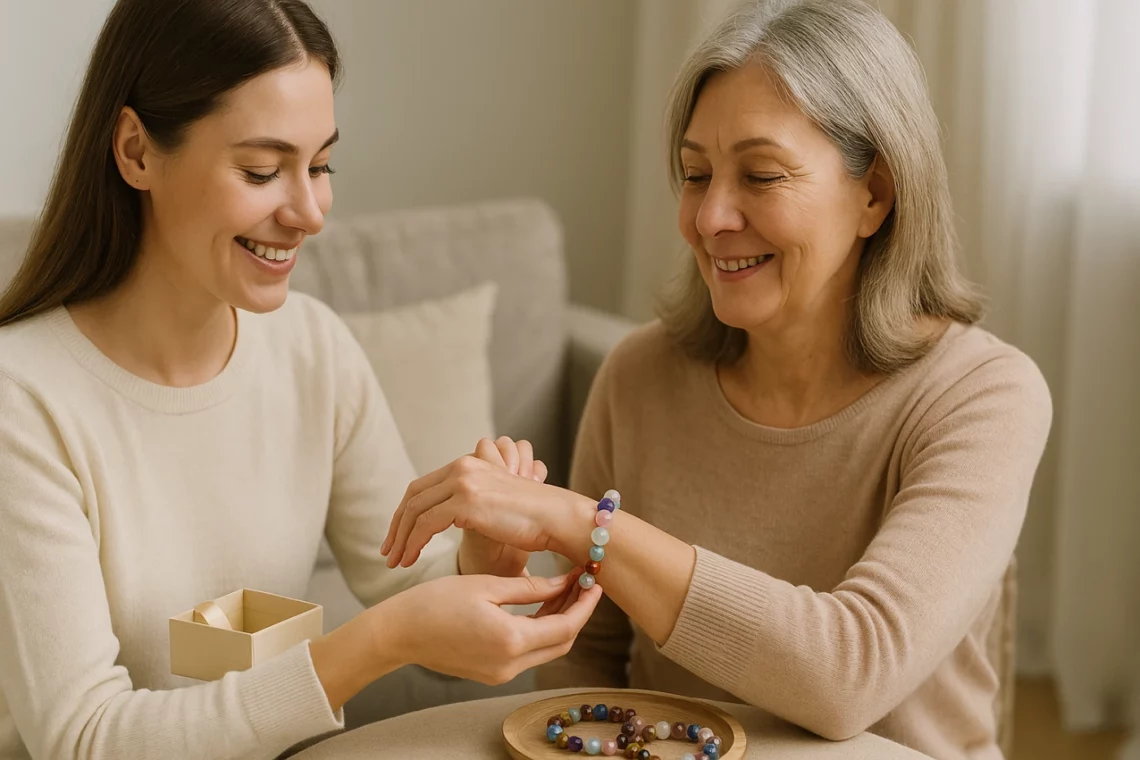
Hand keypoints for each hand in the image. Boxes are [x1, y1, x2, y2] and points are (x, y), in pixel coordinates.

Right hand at [377, 572, 600, 684]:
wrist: (398, 632)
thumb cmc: (435, 602)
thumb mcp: (486, 586)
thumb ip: (530, 589)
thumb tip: (564, 582)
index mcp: (510, 641)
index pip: (566, 627)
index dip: (585, 605)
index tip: (595, 582)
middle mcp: (510, 665)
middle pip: (562, 642)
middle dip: (577, 612)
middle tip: (583, 582)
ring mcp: (500, 673)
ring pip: (547, 649)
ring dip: (560, 621)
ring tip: (564, 587)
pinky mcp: (491, 673)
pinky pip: (528, 653)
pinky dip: (540, 630)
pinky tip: (540, 605)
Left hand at [382, 452, 586, 570]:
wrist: (557, 519)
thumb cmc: (533, 520)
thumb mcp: (494, 503)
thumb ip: (470, 502)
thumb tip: (446, 516)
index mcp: (468, 464)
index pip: (422, 487)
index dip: (405, 513)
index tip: (397, 538)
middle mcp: (462, 467)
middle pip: (413, 496)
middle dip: (396, 526)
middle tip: (387, 552)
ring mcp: (464, 481)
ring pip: (415, 511)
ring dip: (400, 539)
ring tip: (396, 562)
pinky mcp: (466, 501)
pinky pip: (425, 524)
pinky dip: (412, 544)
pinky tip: (410, 560)